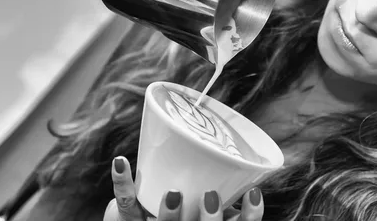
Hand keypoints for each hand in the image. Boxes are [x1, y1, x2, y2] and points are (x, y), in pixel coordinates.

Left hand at [104, 156, 263, 220]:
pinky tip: (122, 161)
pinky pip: (126, 202)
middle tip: (210, 197)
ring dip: (169, 215)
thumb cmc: (180, 214)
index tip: (254, 193)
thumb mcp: (204, 211)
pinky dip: (124, 181)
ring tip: (174, 193)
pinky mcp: (129, 219)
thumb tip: (250, 173)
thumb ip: (225, 200)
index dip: (250, 216)